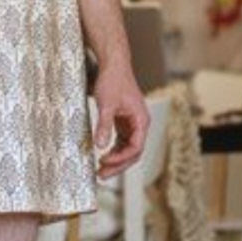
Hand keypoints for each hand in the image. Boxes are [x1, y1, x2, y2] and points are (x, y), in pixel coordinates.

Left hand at [92, 60, 149, 179]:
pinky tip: (102, 156)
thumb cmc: (113, 81)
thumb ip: (104, 125)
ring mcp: (132, 124)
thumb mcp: (106, 104)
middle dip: (118, 165)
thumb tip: (100, 146)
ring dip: (115, 160)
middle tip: (102, 175)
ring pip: (127, 149)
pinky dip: (113, 150)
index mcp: (141, 121)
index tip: (104, 161)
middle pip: (133, 153)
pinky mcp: (124, 122)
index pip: (135, 147)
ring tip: (100, 170)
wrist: (114, 65)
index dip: (121, 158)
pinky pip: (121, 142)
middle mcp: (140, 124)